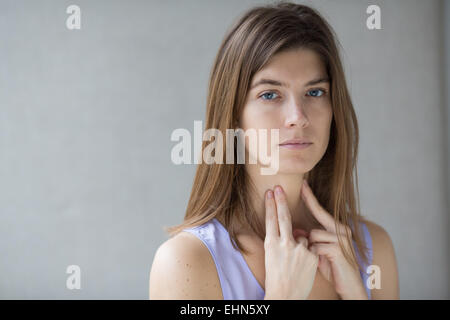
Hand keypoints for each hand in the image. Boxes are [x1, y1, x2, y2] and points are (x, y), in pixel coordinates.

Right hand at [263, 185, 318, 299]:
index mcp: (271, 244)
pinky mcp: (311, 256)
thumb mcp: (272, 257)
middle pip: (283, 217)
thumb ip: (280, 241)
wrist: (285, 296)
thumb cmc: (276, 277)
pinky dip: (309, 255)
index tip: (270, 192)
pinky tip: (304, 267)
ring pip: (303, 237)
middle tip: (279, 187)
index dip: (270, 205)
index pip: (270, 220)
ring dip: (301, 246)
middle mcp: (283, 244)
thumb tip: (288, 230)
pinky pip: (311, 248)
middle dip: (281, 200)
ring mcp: (298, 249)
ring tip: (295, 263)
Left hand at [301, 180, 367, 299]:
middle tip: (301, 183)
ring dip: (310, 247)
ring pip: (313, 234)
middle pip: (319, 213)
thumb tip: (298, 230)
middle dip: (308, 199)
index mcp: (337, 229)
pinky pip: (315, 246)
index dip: (310, 197)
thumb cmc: (333, 267)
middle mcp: (341, 230)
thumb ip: (311, 239)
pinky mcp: (338, 249)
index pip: (320, 210)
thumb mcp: (320, 251)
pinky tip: (322, 262)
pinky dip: (314, 255)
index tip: (303, 184)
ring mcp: (341, 239)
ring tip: (319, 258)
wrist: (349, 285)